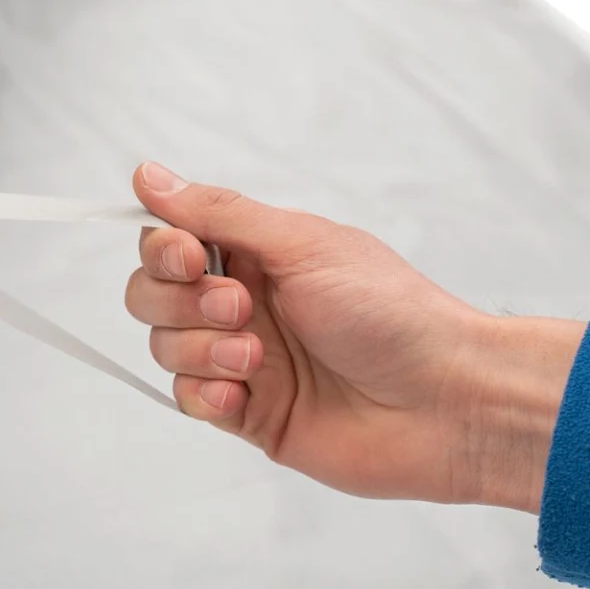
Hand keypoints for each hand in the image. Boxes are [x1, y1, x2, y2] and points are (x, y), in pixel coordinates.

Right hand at [126, 163, 582, 510]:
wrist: (443, 402)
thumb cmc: (389, 311)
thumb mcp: (301, 244)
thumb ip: (219, 214)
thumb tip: (147, 174)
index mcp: (259, 253)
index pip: (170, 241)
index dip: (164, 250)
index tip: (190, 257)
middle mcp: (244, 302)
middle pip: (152, 296)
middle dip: (181, 303)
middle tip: (240, 309)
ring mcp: (244, 360)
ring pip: (167, 348)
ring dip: (201, 350)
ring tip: (257, 358)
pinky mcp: (249, 414)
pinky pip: (190, 401)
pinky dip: (206, 395)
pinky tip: (245, 396)